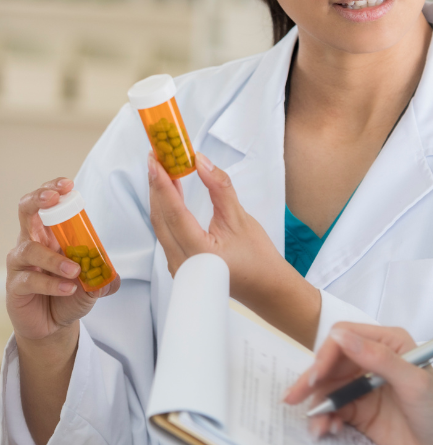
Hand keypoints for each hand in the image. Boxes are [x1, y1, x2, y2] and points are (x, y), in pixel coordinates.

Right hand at [7, 178, 119, 343]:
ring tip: (74, 271)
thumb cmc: (70, 292)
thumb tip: (113, 277)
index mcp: (51, 233)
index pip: (47, 203)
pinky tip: (67, 288)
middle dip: (38, 200)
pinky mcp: (15, 286)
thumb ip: (105, 276)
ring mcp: (21, 264)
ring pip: (28, 249)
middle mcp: (32, 242)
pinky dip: (50, 283)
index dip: (53, 189)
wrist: (55, 323)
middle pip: (26, 211)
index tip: (68, 184)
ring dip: (53, 258)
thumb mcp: (94, 282)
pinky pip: (29, 279)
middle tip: (54, 199)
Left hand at [148, 152, 320, 347]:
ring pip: (161, 225)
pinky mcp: (180, 264)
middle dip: (156, 186)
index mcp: (199, 252)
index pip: (174, 213)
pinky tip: (169, 194)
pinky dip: (166, 210)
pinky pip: (166, 232)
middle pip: (161, 218)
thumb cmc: (257, 257)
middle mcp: (182, 262)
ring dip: (159, 197)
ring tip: (161, 170)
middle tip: (156, 158)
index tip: (156, 161)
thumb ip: (219, 188)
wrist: (265, 286)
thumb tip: (202, 162)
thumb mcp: (240, 218)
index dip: (162, 184)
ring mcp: (178, 266)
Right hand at [285, 323, 432, 444]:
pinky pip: (334, 410)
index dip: (326, 354)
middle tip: (294, 399)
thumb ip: (378, 358)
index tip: (315, 377)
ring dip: (317, 405)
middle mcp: (375, 360)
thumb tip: (343, 337)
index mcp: (390, 342)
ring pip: (329, 388)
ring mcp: (367, 387)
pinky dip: (325, 420)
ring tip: (316, 427)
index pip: (346, 337)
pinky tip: (327, 431)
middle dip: (312, 380)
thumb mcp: (413, 382)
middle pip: (332, 362)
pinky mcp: (362, 412)